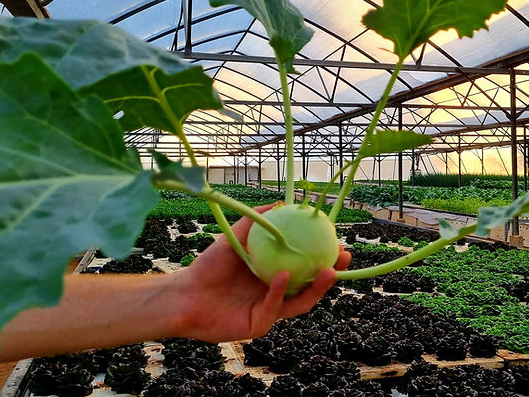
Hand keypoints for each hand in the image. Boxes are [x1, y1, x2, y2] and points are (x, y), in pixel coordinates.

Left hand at [170, 204, 350, 341]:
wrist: (185, 295)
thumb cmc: (208, 266)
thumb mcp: (235, 238)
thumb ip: (256, 222)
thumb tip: (281, 202)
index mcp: (276, 274)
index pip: (307, 266)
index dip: (325, 256)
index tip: (339, 241)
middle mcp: (278, 293)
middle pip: (312, 285)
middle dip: (332, 274)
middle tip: (344, 258)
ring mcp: (270, 311)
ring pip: (300, 301)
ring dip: (316, 287)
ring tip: (328, 271)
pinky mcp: (259, 325)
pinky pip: (274, 308)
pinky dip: (280, 292)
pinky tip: (284, 275)